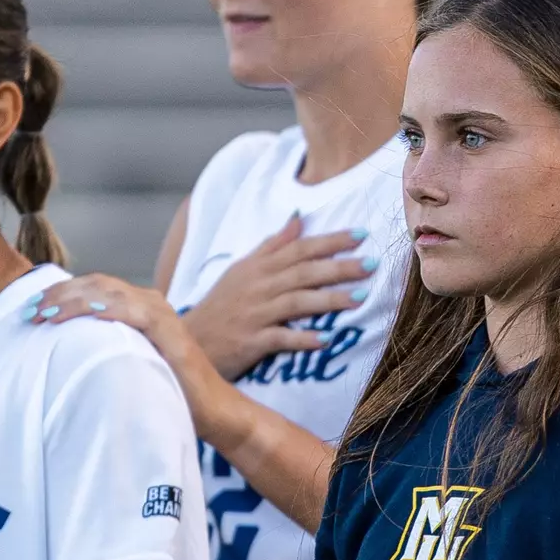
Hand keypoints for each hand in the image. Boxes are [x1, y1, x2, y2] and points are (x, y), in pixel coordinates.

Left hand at [25, 273, 236, 438]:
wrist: (213, 410)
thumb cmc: (173, 391)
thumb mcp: (133, 360)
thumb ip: (110, 345)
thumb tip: (69, 346)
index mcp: (141, 307)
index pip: (93, 287)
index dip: (60, 293)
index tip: (31, 310)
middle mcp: (151, 303)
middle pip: (96, 284)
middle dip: (58, 294)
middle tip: (29, 312)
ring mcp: (161, 314)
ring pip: (108, 291)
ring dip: (72, 300)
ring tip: (45, 314)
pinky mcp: (169, 329)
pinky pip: (131, 310)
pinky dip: (105, 307)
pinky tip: (84, 313)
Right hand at [177, 214, 374, 380]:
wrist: (188, 340)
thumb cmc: (222, 305)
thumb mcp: (243, 270)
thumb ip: (273, 245)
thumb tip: (299, 218)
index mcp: (258, 267)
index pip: (299, 248)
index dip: (330, 241)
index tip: (361, 234)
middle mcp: (258, 286)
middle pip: (303, 272)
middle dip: (339, 267)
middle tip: (371, 264)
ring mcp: (254, 314)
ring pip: (296, 302)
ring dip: (329, 300)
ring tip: (360, 298)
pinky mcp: (250, 341)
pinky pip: (280, 338)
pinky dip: (302, 338)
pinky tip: (325, 339)